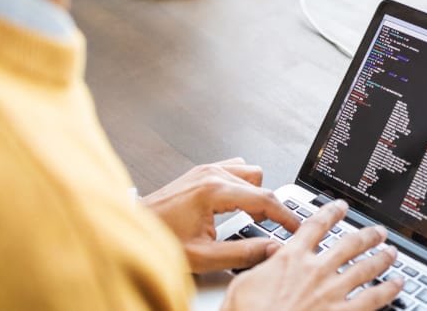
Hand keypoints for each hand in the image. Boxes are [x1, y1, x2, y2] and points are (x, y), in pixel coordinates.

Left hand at [140, 157, 300, 272]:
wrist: (130, 230)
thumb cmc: (159, 239)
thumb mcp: (203, 256)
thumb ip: (242, 253)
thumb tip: (271, 249)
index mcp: (214, 190)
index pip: (264, 199)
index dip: (286, 216)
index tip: (296, 228)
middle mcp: (211, 174)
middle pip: (260, 183)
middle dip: (269, 208)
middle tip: (269, 229)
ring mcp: (205, 170)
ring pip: (249, 172)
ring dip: (255, 193)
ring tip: (251, 216)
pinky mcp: (200, 172)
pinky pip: (234, 169)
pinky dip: (241, 185)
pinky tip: (235, 204)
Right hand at [221, 200, 403, 310]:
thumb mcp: (242, 284)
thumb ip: (260, 265)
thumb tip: (270, 253)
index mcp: (291, 259)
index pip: (315, 226)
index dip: (331, 213)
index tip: (340, 207)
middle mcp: (316, 271)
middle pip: (349, 244)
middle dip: (367, 235)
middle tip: (378, 232)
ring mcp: (332, 292)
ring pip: (366, 268)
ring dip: (382, 258)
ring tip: (392, 252)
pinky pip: (373, 298)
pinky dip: (388, 290)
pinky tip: (398, 284)